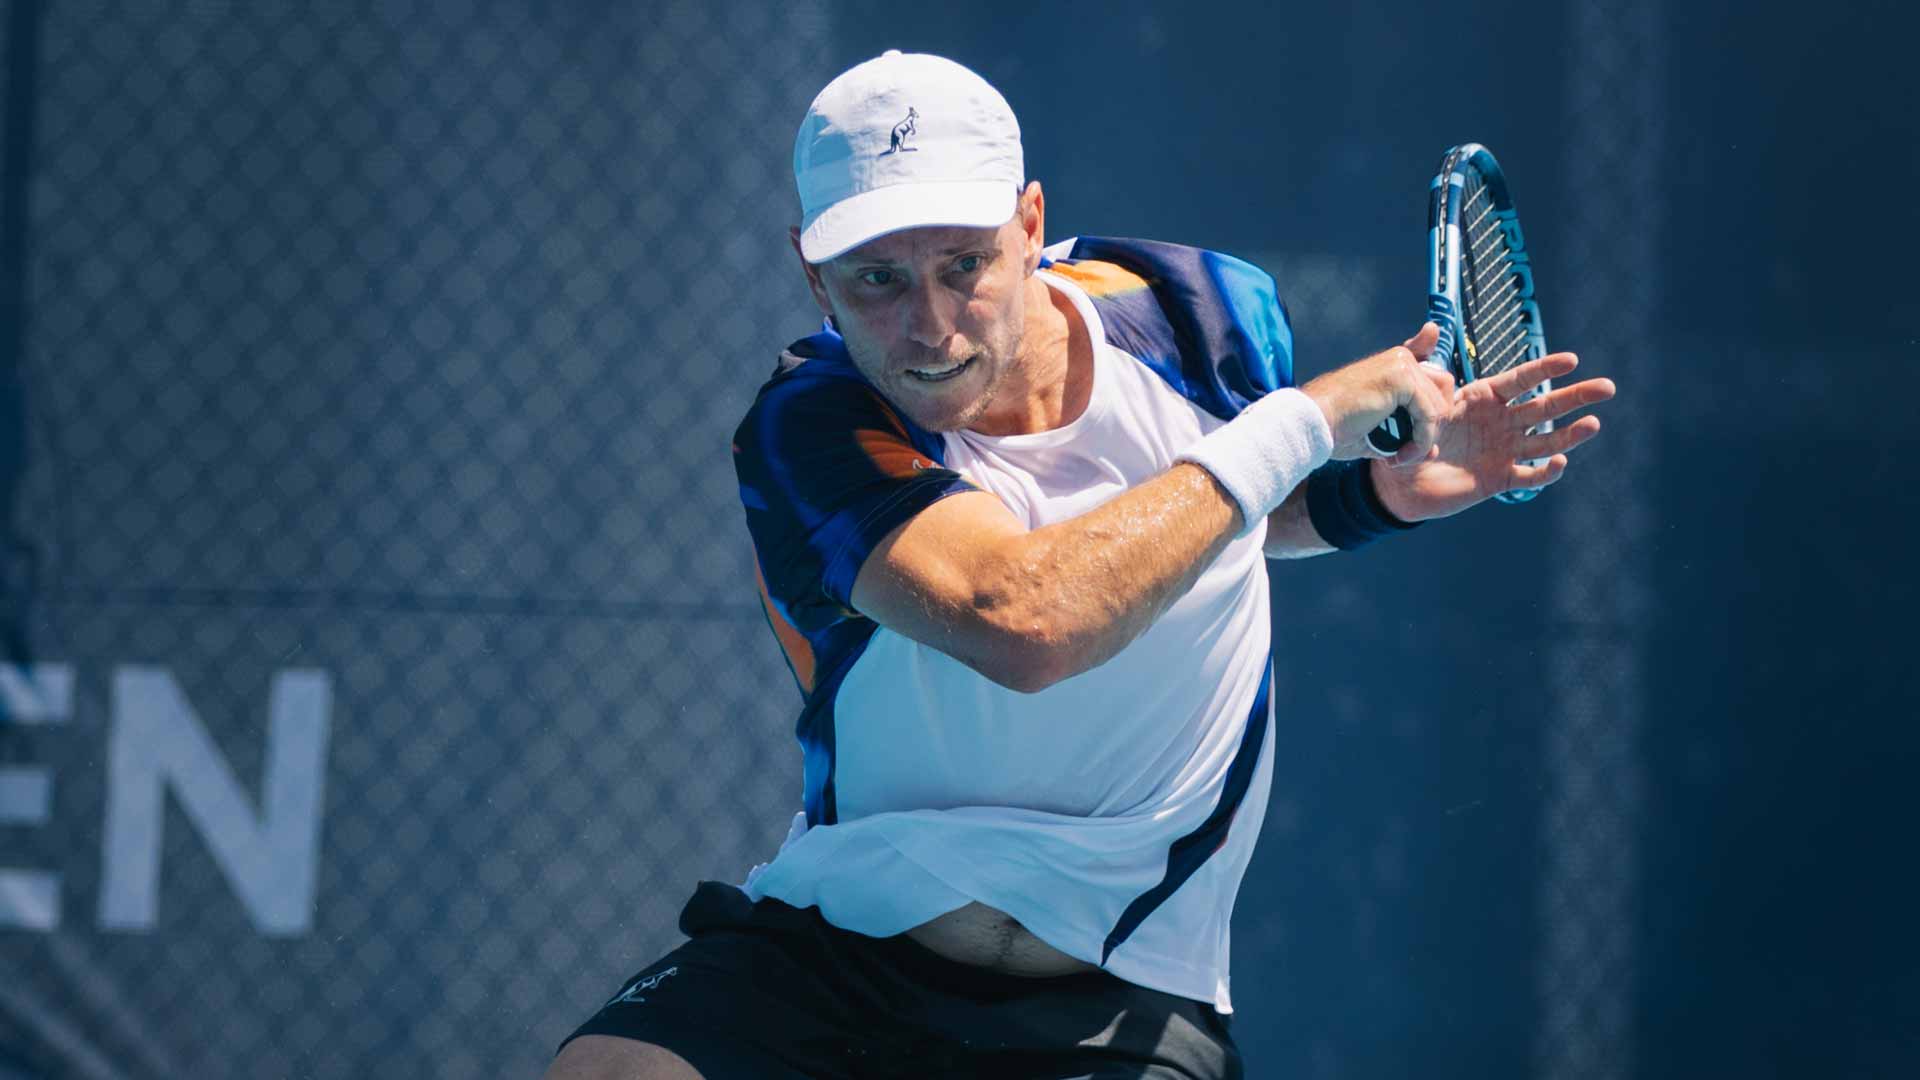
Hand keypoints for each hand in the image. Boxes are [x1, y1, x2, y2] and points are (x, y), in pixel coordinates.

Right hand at [1300, 323, 1452, 464]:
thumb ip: (1405, 434)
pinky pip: (1430, 415)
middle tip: (1408, 449)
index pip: (1425, 355)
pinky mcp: (1402, 377)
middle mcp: (1399, 359)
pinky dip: (1420, 441)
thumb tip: (1435, 450)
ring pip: (1439, 406)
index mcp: (1391, 365)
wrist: (1313, 423)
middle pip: (1443, 387)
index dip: (1428, 343)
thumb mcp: (1376, 430)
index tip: (1431, 331)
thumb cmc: (1335, 429)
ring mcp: (1402, 364)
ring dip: (1424, 439)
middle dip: (1433, 425)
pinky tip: (1399, 454)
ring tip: (1399, 455)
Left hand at [1370, 351, 1615, 521]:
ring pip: (1545, 442)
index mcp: (1484, 398)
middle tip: (1607, 387)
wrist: (1397, 479)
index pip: (1521, 379)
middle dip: (1576, 397)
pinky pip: (1528, 476)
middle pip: (1545, 407)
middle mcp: (1501, 422)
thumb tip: (1432, 327)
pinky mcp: (1499, 479)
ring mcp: (1503, 451)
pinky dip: (1545, 472)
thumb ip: (1424, 363)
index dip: (1545, 369)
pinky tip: (1560, 463)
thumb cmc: (1407, 433)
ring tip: (1594, 423)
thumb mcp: (1414, 395)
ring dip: (1571, 435)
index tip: (1572, 360)